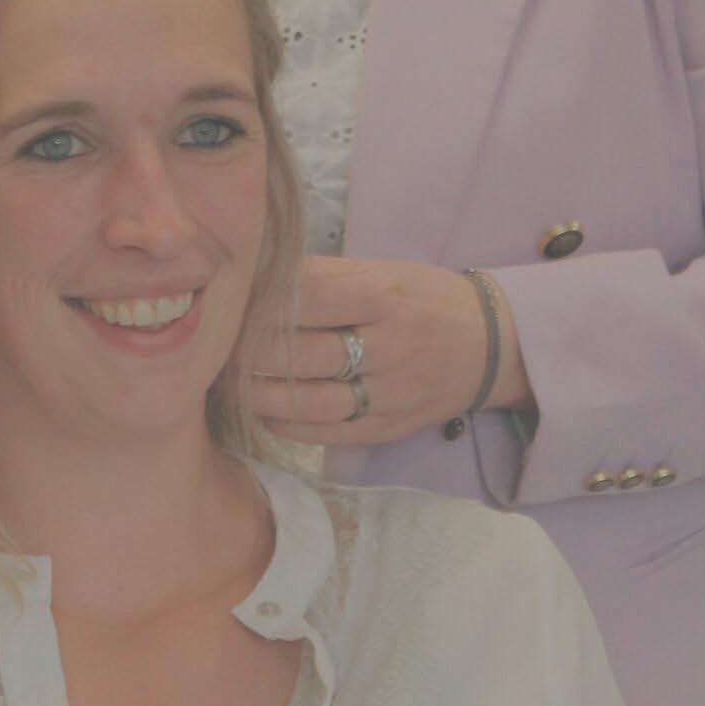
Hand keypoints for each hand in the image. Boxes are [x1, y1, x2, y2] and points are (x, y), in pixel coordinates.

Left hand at [239, 255, 529, 449]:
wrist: (492, 345)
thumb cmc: (427, 297)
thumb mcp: (385, 271)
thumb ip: (324, 275)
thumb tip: (258, 278)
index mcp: (385, 297)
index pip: (309, 300)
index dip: (262, 305)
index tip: (228, 306)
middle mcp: (390, 347)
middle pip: (304, 353)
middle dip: (248, 353)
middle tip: (212, 348)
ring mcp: (392, 393)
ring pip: (312, 401)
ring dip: (259, 395)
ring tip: (225, 384)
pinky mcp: (392, 427)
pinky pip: (331, 434)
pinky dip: (289, 426)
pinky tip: (262, 412)